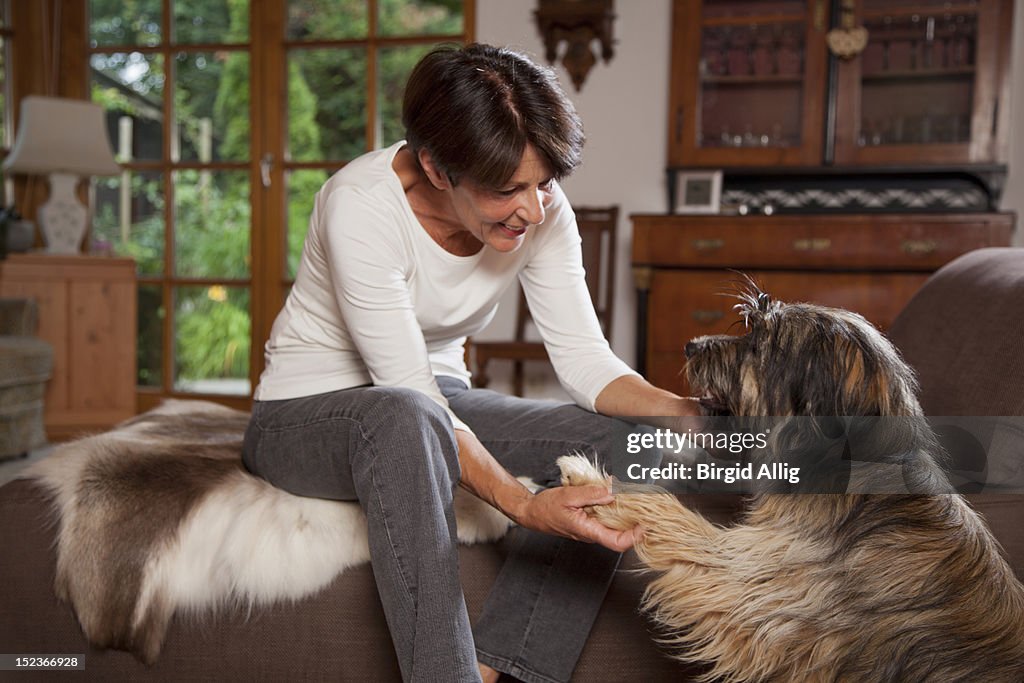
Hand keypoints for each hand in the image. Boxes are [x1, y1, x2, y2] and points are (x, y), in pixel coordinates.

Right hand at [513, 485, 640, 551]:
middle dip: (633, 519)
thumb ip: (591, 494)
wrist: (532, 512)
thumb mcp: (568, 496)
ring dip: (623, 510)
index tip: (645, 524)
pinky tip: (614, 492)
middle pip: (620, 532)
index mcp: (587, 531)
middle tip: (642, 502)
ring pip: (614, 523)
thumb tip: (613, 492)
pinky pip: (605, 516)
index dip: (635, 536)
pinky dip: (612, 505)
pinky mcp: (589, 521)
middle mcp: (592, 532)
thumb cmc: (546, 507)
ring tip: (630, 494)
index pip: (617, 543)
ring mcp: (591, 528)